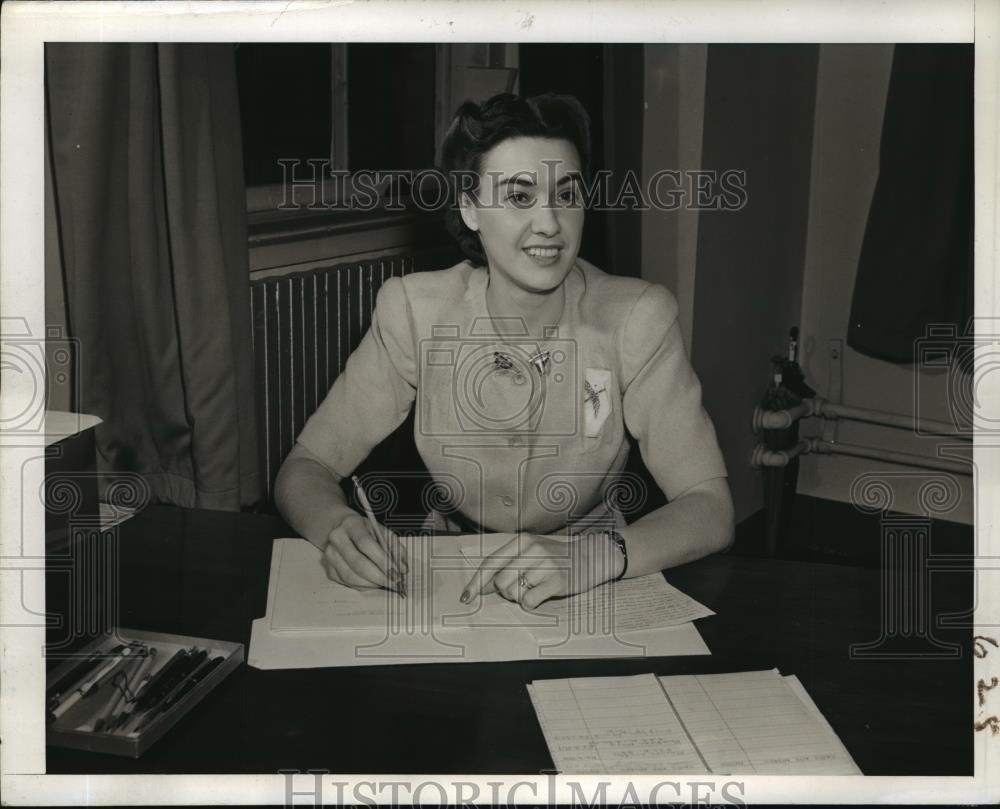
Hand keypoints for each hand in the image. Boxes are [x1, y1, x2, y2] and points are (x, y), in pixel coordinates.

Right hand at [320, 513, 408, 591]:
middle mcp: (337, 538)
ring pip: (351, 576)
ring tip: (386, 583)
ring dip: (372, 583)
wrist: (342, 528)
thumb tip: (403, 569)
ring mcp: (330, 554)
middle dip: (379, 576)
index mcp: (351, 524)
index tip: (396, 571)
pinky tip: (373, 583)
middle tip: (394, 582)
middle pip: (358, 562)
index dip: (382, 560)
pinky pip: (347, 582)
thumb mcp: (382, 531)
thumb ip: (395, 548)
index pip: (366, 543)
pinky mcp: (328, 568)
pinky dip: (363, 586)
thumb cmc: (365, 531)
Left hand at [460, 531, 624, 609]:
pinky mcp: (556, 580)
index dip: (476, 583)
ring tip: (536, 588)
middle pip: (500, 582)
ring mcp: (545, 564)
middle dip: (506, 591)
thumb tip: (482, 587)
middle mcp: (532, 550)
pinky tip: (543, 595)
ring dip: (520, 597)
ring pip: (514, 593)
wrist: (591, 557)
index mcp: (522, 541)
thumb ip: (507, 566)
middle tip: (523, 587)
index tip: (466, 598)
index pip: (490, 563)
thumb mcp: (531, 553)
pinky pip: (529, 601)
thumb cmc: (557, 558)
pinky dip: (532, 603)